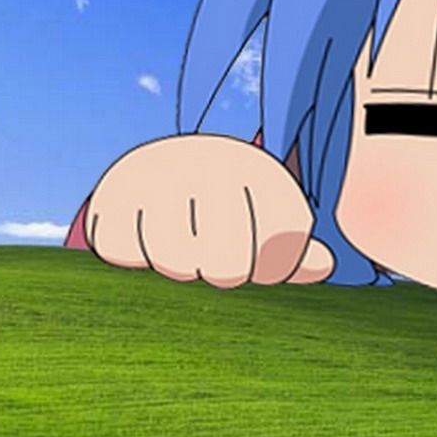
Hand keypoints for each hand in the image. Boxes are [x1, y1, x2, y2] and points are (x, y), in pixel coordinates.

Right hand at [86, 133, 334, 287]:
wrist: (166, 164)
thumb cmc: (231, 208)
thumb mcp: (269, 219)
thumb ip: (295, 253)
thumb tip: (322, 266)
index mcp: (258, 171)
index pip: (278, 252)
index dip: (270, 271)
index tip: (261, 259)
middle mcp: (211, 163)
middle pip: (227, 266)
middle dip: (224, 273)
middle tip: (215, 259)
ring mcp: (159, 174)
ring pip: (175, 262)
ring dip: (180, 269)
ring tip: (185, 253)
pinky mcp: (114, 191)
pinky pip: (123, 251)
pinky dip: (133, 257)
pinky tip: (145, 242)